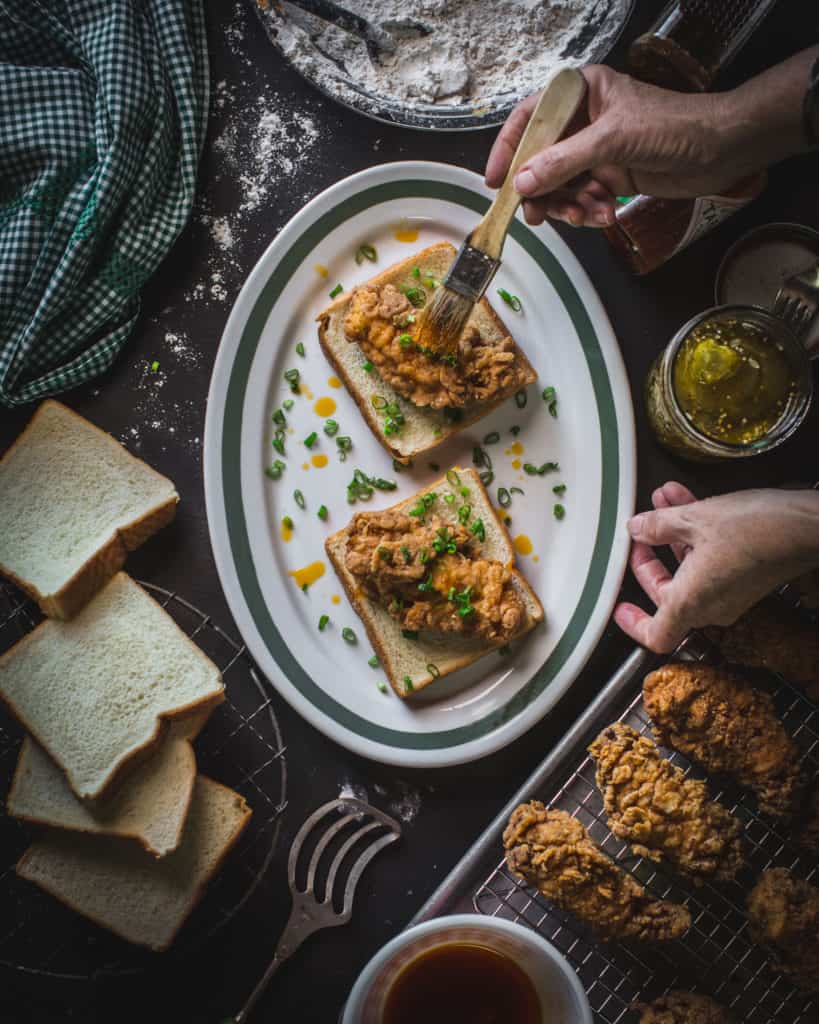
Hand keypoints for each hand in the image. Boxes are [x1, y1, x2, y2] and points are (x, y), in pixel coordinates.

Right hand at [486, 65, 732, 227]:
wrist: (720, 150)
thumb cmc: (674, 127)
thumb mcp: (613, 141)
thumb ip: (564, 161)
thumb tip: (523, 183)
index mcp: (581, 93)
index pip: (530, 118)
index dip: (509, 149)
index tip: (496, 181)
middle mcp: (583, 120)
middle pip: (540, 159)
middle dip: (541, 190)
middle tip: (536, 215)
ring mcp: (595, 150)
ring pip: (559, 185)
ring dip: (568, 205)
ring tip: (584, 215)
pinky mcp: (608, 176)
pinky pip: (581, 198)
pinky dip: (587, 211)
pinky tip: (603, 214)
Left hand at [613, 482, 818, 652]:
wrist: (809, 525)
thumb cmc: (757, 529)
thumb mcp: (694, 518)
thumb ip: (658, 525)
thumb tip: (639, 528)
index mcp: (691, 603)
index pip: (656, 634)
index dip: (633, 623)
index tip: (619, 607)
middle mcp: (711, 606)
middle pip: (666, 594)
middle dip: (649, 559)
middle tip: (639, 534)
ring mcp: (730, 592)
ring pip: (688, 569)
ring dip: (672, 534)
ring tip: (661, 501)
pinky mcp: (745, 576)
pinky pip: (709, 560)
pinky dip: (695, 534)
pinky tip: (684, 499)